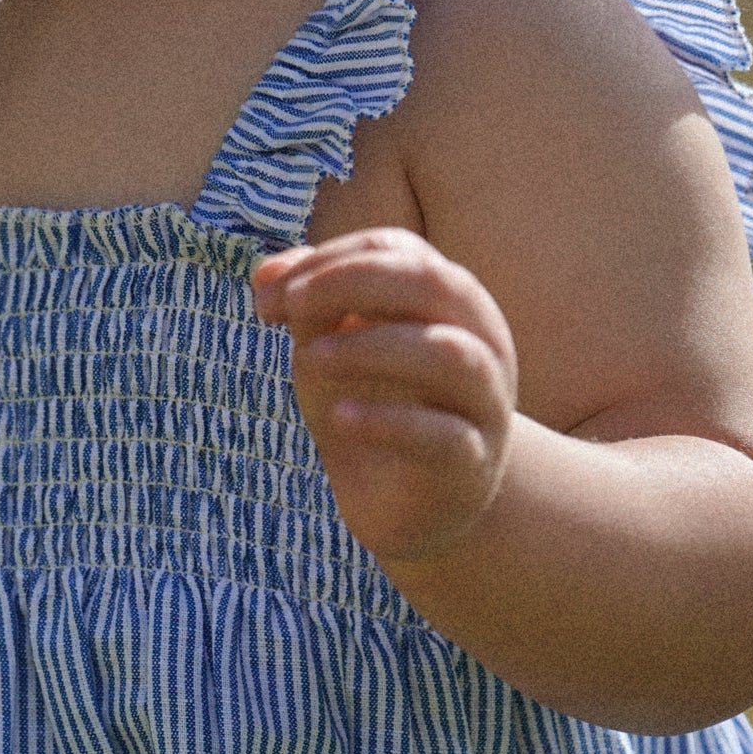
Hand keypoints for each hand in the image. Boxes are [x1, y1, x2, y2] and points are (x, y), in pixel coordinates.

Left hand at [251, 228, 518, 565]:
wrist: (410, 503)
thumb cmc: (373, 404)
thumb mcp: (329, 347)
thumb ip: (306, 304)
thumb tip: (266, 274)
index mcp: (448, 298)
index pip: (397, 249)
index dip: (329, 258)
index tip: (266, 289)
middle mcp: (482, 340)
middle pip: (434, 283)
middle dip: (354, 282)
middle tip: (293, 306)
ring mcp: (486, 403)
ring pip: (450, 355)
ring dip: (371, 346)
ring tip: (309, 358)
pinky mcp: (474, 463)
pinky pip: (444, 436)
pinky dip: (388, 422)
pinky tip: (340, 419)